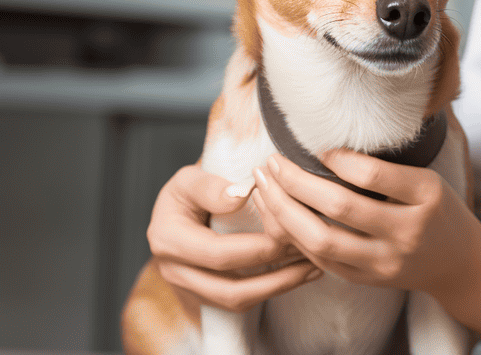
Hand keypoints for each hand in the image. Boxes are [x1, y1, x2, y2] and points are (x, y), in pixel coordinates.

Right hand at [147, 163, 320, 312]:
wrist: (178, 210)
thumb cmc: (189, 190)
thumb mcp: (191, 178)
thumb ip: (211, 186)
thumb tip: (241, 195)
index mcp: (167, 239)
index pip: (219, 253)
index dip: (258, 248)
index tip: (291, 234)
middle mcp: (173, 271)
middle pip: (230, 287)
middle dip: (276, 274)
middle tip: (309, 253)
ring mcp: (188, 290)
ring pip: (238, 302)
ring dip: (279, 287)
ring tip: (313, 267)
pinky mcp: (204, 297)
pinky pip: (240, 302)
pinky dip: (272, 289)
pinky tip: (300, 274)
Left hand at [252, 150, 480, 298]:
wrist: (460, 265)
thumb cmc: (439, 211)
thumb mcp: (428, 181)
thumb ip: (387, 169)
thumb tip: (327, 147)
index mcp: (426, 197)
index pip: (373, 175)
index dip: (338, 159)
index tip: (318, 148)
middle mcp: (406, 232)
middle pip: (341, 207)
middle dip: (296, 183)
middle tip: (271, 162)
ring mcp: (386, 262)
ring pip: (323, 241)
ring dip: (285, 212)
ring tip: (264, 188)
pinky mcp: (369, 280)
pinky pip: (323, 261)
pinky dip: (296, 238)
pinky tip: (279, 216)